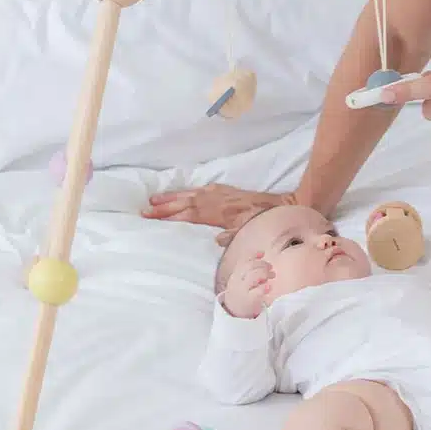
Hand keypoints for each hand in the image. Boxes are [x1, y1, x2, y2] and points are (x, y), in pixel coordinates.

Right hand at [142, 184, 295, 245]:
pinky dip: (191, 191)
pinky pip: (205, 189)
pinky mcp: (229, 191)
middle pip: (187, 203)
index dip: (170, 216)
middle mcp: (220, 201)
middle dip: (164, 206)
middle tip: (144, 210)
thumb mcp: (253, 233)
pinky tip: (186, 193)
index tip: (152, 218)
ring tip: (154, 199)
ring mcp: (224, 194)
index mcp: (223, 213)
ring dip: (173, 197)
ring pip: (193, 194)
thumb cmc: (268, 223)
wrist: (286, 205)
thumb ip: (235, 237)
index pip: (190, 214)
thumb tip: (216, 240)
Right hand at [223, 253, 274, 318]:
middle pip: (249, 267)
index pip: (243, 261)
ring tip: (272, 276)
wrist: (234, 313)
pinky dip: (264, 287)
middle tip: (271, 268)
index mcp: (236, 275)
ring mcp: (242, 291)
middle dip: (262, 264)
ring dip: (265, 273)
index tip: (263, 253)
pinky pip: (256, 292)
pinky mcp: (248, 301)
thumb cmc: (241, 293)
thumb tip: (262, 252)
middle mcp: (237, 281)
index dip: (253, 255)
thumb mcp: (242, 279)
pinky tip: (269, 287)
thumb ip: (250, 268)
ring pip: (253, 277)